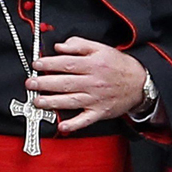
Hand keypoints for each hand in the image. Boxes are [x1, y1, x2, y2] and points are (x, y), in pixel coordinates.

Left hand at [28, 37, 147, 132]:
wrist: (140, 83)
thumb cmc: (118, 65)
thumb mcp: (101, 48)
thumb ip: (79, 45)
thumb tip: (60, 47)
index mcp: (93, 64)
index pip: (67, 63)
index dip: (49, 63)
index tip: (36, 64)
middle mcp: (94, 82)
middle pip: (65, 82)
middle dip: (45, 83)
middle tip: (30, 83)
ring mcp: (96, 99)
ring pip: (71, 101)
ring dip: (52, 102)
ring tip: (37, 101)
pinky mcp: (100, 112)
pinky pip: (85, 120)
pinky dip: (74, 125)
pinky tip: (62, 126)